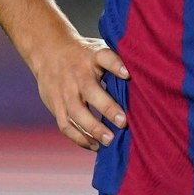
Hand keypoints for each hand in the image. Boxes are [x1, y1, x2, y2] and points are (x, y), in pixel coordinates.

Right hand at [26, 32, 129, 151]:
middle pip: (90, 91)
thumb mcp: (98, 49)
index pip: (105, 58)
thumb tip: (145, 77)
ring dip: (92, 128)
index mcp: (92, 57)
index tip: (128, 74)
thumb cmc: (84, 55)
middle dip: (107, 107)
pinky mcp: (56, 105)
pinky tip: (94, 145)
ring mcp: (65, 91)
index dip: (116, 65)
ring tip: (109, 140)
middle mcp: (77, 74)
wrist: (48, 51)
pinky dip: (79, 137)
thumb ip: (116, 63)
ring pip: (76, 112)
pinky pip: (66, 125)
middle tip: (123, 122)